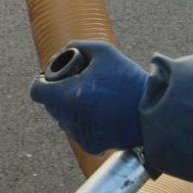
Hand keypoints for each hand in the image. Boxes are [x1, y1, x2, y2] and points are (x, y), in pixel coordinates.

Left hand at [30, 40, 148, 154]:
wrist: (155, 111)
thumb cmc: (128, 79)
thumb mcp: (103, 52)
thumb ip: (77, 46)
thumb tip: (61, 53)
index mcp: (69, 96)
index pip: (37, 92)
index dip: (42, 82)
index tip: (51, 78)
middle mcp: (71, 119)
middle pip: (50, 105)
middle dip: (58, 93)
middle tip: (76, 83)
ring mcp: (81, 135)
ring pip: (62, 119)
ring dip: (69, 107)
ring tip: (90, 96)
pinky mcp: (92, 145)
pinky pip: (77, 130)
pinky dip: (83, 120)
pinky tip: (99, 110)